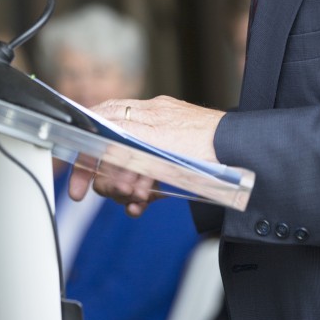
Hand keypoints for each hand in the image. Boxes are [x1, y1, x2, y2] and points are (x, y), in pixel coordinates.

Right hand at [68, 95, 224, 215]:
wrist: (241, 154)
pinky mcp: (168, 165)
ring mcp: (156, 147)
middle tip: (122, 191)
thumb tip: (93, 131)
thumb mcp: (157, 137)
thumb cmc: (206, 140)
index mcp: (139, 113)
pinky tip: (142, 206)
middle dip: (109, 179)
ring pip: (124, 172)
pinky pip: (143, 181)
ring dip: (124, 189)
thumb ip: (122, 133)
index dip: (82, 157)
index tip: (77, 186)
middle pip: (107, 156)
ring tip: (139, 198)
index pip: (96, 127)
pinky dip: (138, 196)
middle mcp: (145, 127)